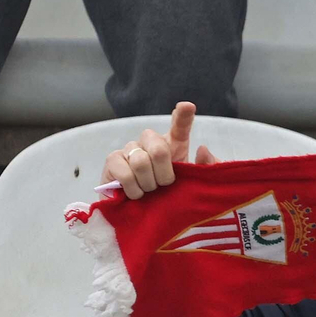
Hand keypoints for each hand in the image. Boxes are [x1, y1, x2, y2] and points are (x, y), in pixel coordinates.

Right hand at [102, 101, 218, 199]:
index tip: (187, 106)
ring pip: (140, 163)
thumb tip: (202, 149)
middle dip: (164, 174)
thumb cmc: (169, 193)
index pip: (180, 126)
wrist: (143, 210)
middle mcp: (151, 141)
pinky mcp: (113, 160)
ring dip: (148, 184)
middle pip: (159, 149)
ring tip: (149, 191)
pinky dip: (133, 189)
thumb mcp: (191, 184)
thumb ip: (203, 169)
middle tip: (163, 186)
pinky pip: (125, 173)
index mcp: (174, 144)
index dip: (183, 116)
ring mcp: (130, 148)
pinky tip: (135, 193)